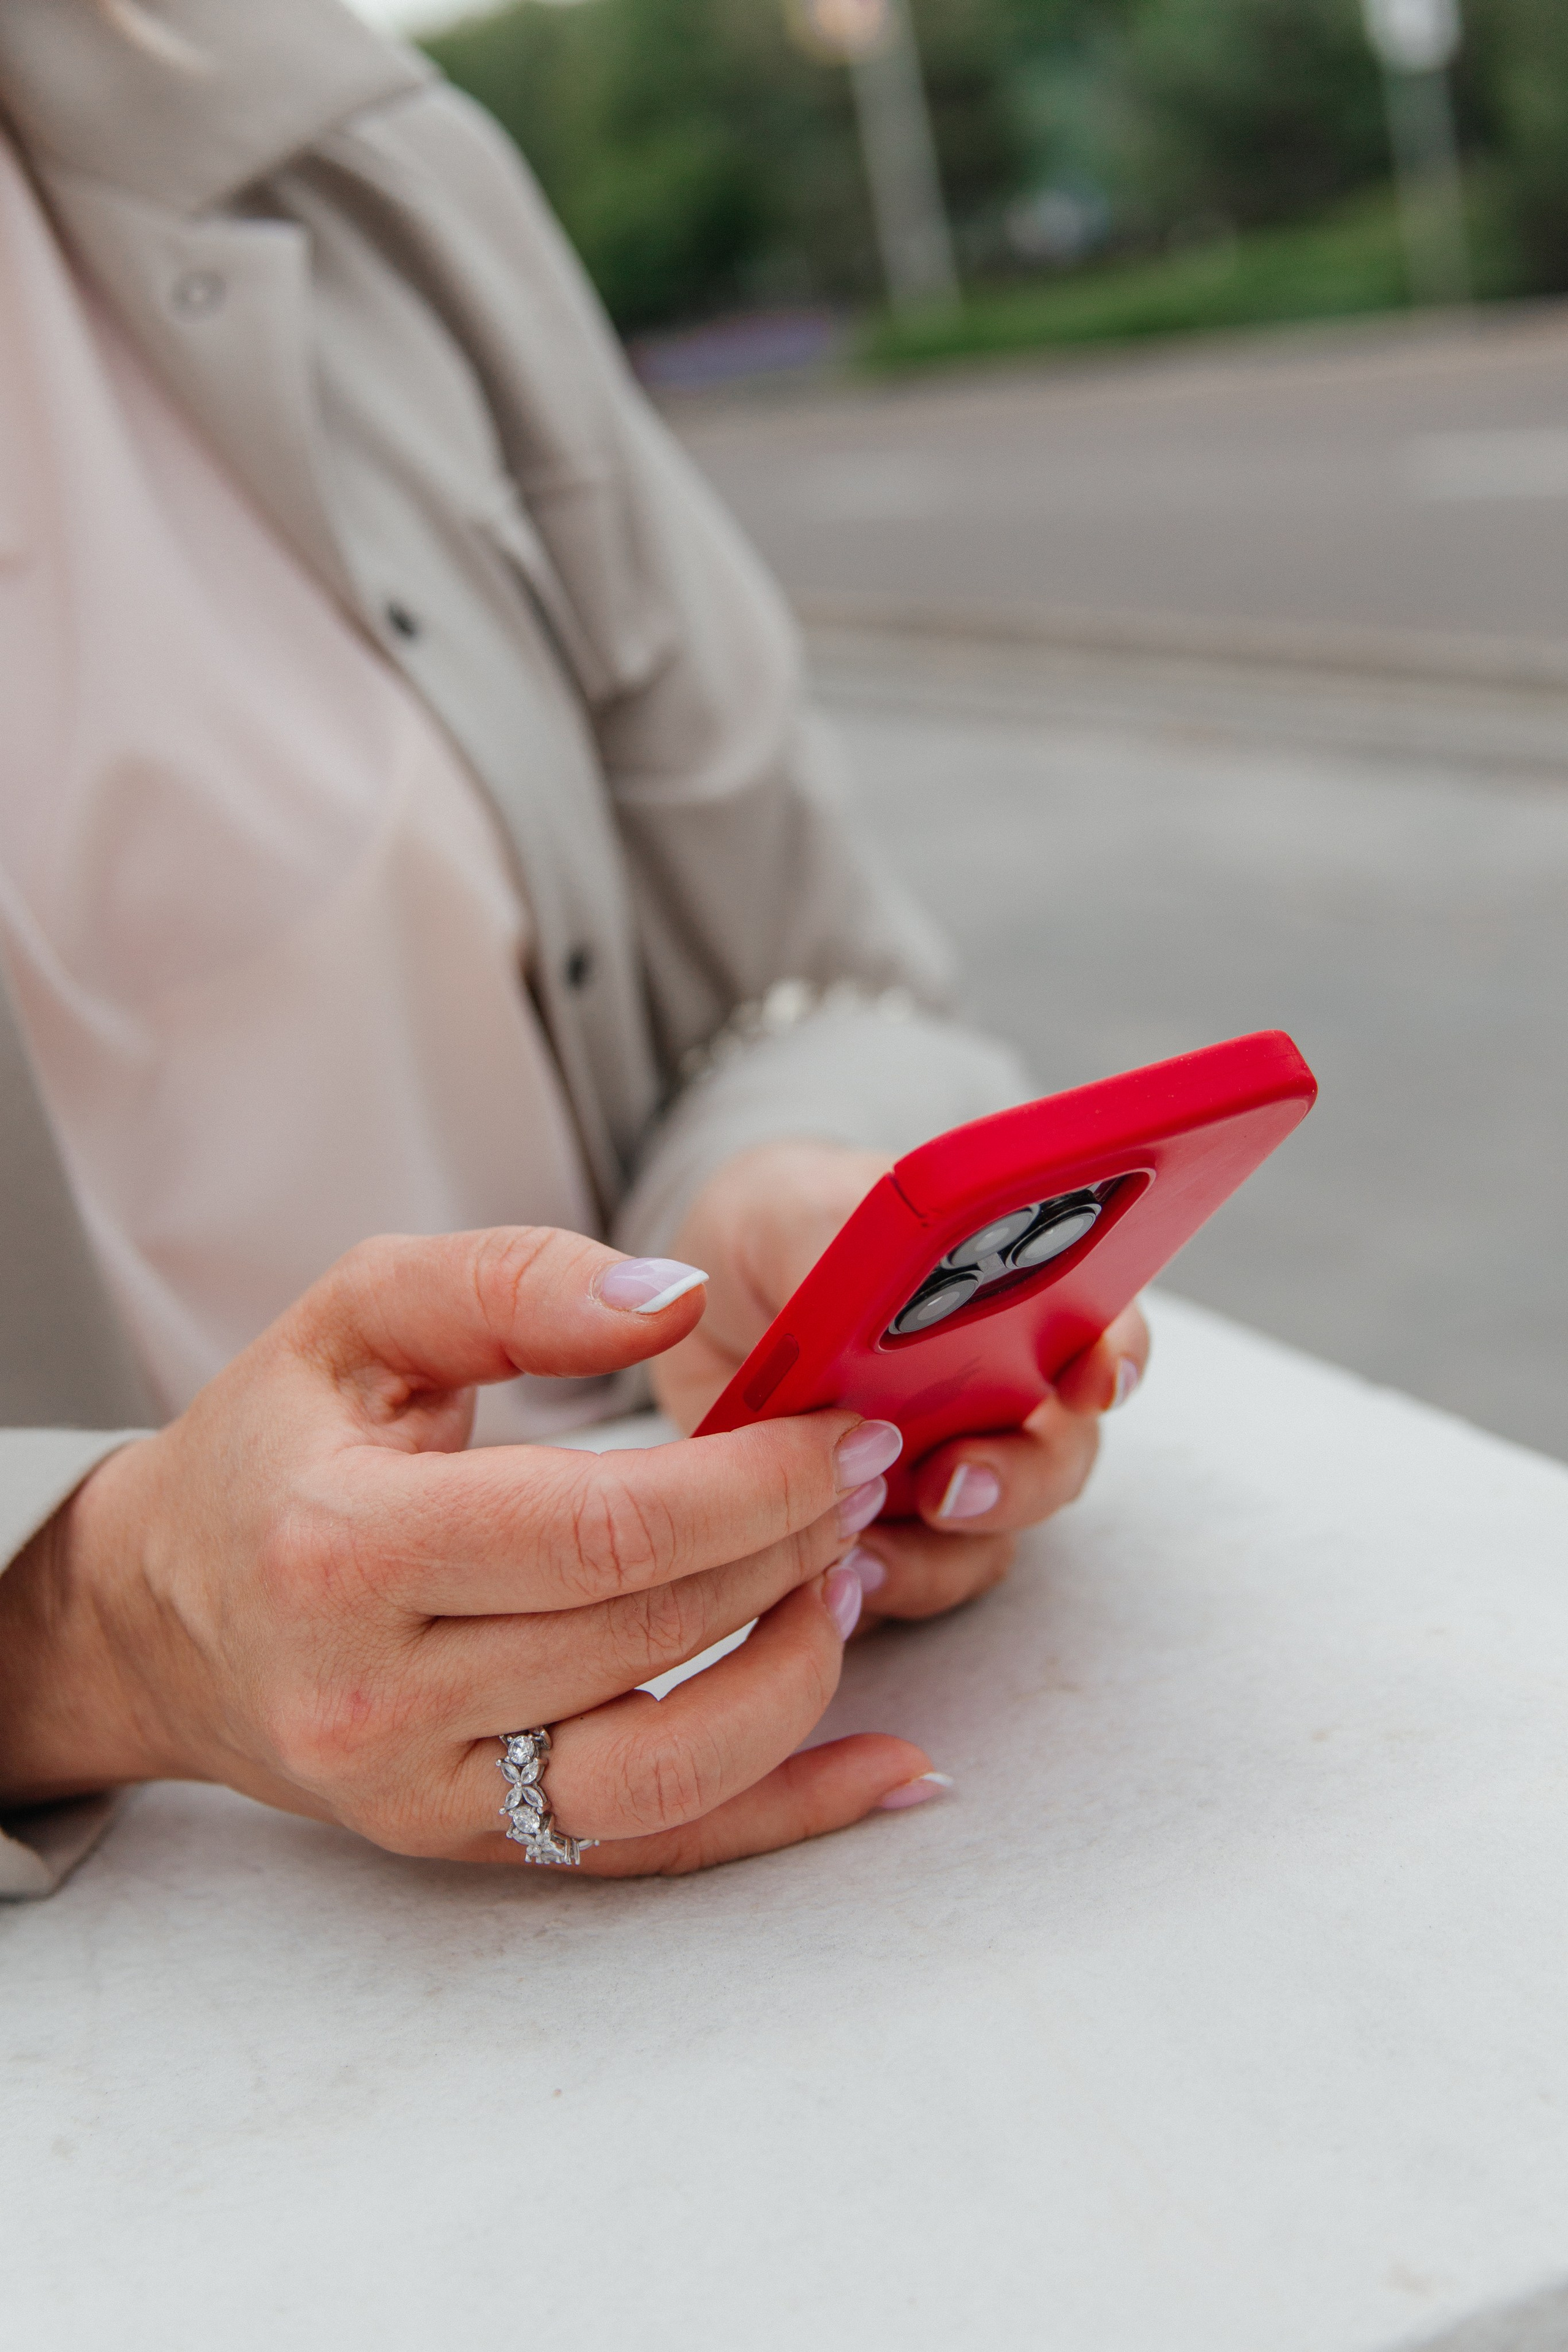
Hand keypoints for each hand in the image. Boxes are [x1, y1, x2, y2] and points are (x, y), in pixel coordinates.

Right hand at [0, 1229, 939, 1874]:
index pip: (604, 1528)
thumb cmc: (270, 1446)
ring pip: (669, 1770)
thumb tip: (673, 1299)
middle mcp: (375, 1698)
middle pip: (650, 1631)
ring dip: (798, 1674)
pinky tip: (888, 1770)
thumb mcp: (355, 1315)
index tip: (840, 1431)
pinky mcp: (464, 1849)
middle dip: (791, 1547)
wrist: (162, 1614)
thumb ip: (512, 1284)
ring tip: (846, 1580)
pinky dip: (786, 1814)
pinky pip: (652, 1854)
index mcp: (343, 1548)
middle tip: (861, 1478)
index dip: (754, 1481)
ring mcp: (420, 1796)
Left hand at [653, 1141, 1150, 1629]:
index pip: (1096, 1325)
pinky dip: (883, 1584)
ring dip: (943, 1553)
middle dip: (1020, 1479)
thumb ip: (852, 1242)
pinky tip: (830, 1571)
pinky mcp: (883, 1525)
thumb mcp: (795, 1212)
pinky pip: (911, 1578)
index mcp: (1005, 1298)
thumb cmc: (775, 1234)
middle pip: (1057, 1454)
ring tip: (866, 1550)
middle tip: (954, 1483)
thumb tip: (886, 1281)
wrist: (695, 1308)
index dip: (1114, 1354)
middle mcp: (997, 1393)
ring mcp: (945, 1466)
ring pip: (990, 1537)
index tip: (1095, 1379)